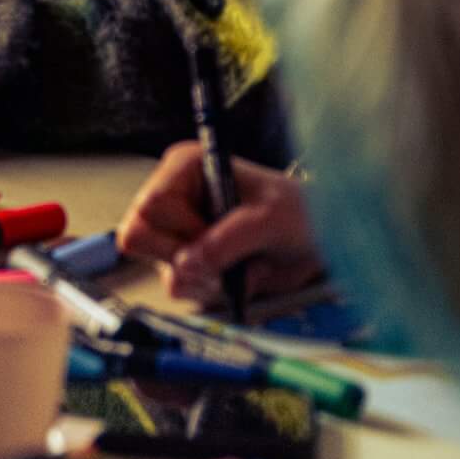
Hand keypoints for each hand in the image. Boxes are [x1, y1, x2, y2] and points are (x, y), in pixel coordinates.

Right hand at [116, 143, 322, 305]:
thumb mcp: (269, 219)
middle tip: (224, 258)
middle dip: (185, 258)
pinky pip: (179, 286)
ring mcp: (177, 232)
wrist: (320, 241)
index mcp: (184, 168)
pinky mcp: (187, 262)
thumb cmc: (299, 213)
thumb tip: (187, 264)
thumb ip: (227, 240)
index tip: (214, 234)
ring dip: (204, 278)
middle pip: (139, 237)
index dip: (180, 229)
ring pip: (161, 267)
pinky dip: (210, 289)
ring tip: (240, 268)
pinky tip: (237, 277)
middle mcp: (173, 197)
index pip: (151, 205)